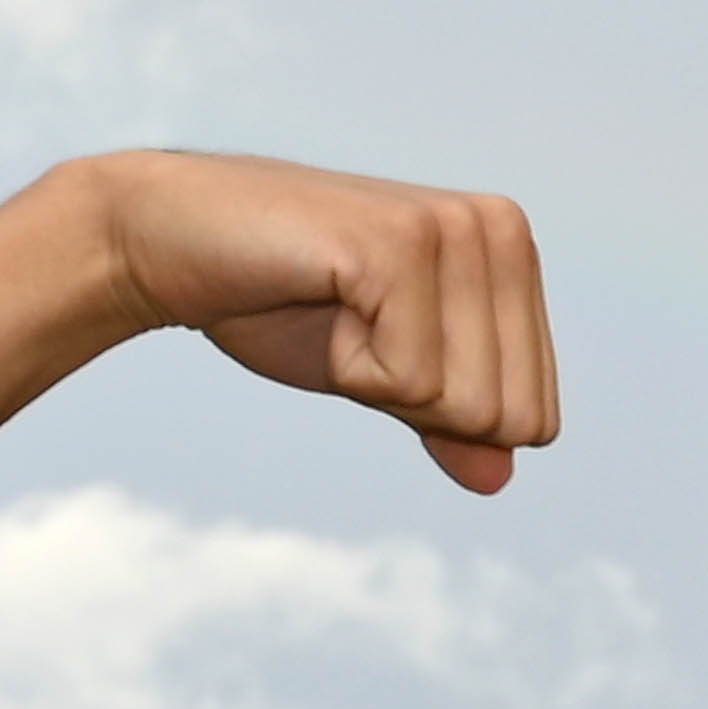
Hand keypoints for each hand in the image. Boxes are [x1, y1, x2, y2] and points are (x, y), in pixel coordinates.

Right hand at [82, 149, 558, 493]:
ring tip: (337, 313)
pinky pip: (411, 379)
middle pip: (509, 416)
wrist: (172, 243)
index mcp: (515, 255)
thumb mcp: (385, 377)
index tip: (384, 349)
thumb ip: (451, 422)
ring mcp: (453, 228)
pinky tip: (319, 301)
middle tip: (355, 333)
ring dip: (382, 383)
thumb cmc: (281, 304)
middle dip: (419, 403)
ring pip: (466, 403)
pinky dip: (352, 368)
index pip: (535, 416)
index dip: (446, 415)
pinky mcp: (400, 243)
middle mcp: (501, 230)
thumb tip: (500, 480)